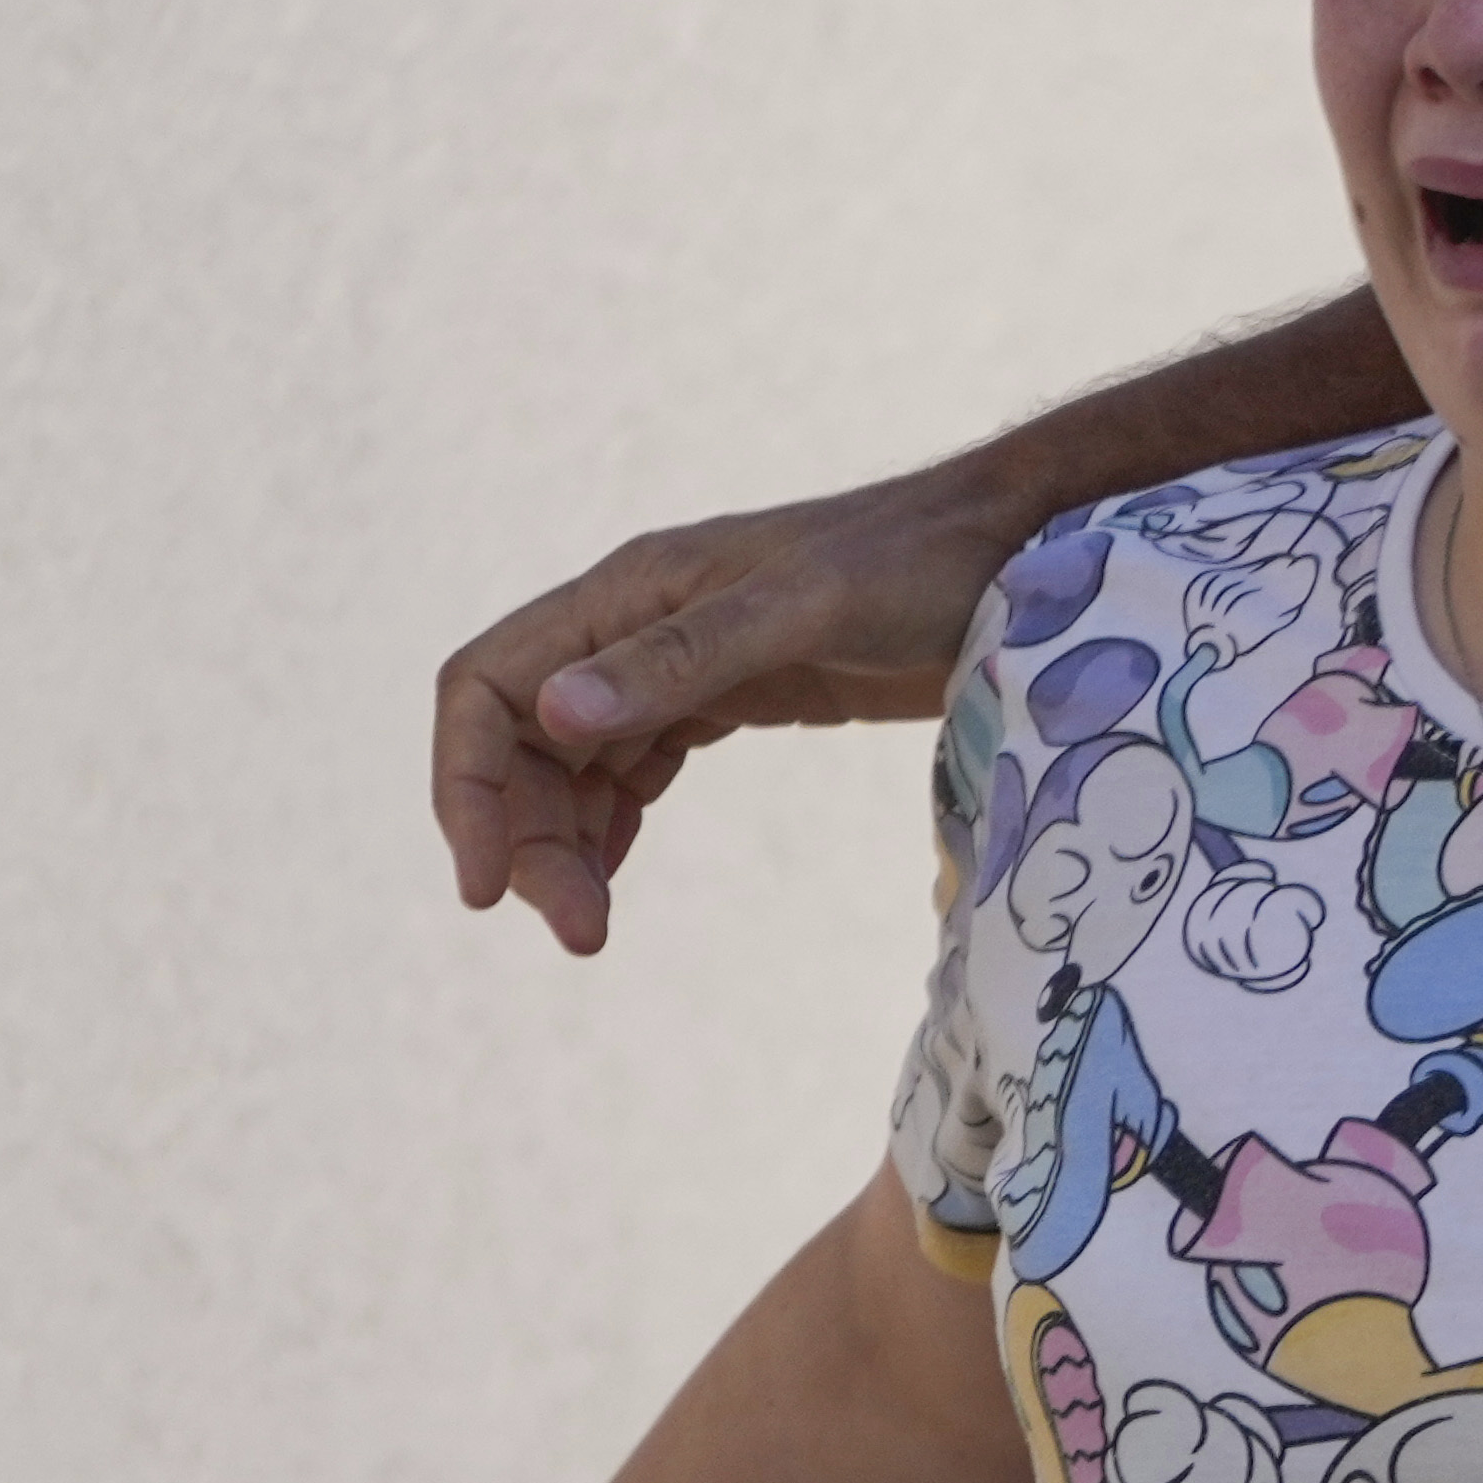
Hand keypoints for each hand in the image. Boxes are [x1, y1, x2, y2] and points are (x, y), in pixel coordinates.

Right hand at [430, 461, 1029, 955]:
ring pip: (574, 762)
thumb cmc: (921, 562)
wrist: (1015, 550)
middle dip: (529, 838)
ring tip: (594, 925)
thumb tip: (557, 714)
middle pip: (523, 741)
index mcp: (626, 592)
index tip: (487, 887)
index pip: (486, 688)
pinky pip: (634, 764)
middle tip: (581, 932)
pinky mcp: (732, 695)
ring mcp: (681, 661)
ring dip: (567, 843)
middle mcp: (633, 625)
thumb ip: (686, 657)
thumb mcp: (807, 608)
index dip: (467, 787)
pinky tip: (614, 874)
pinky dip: (612, 822)